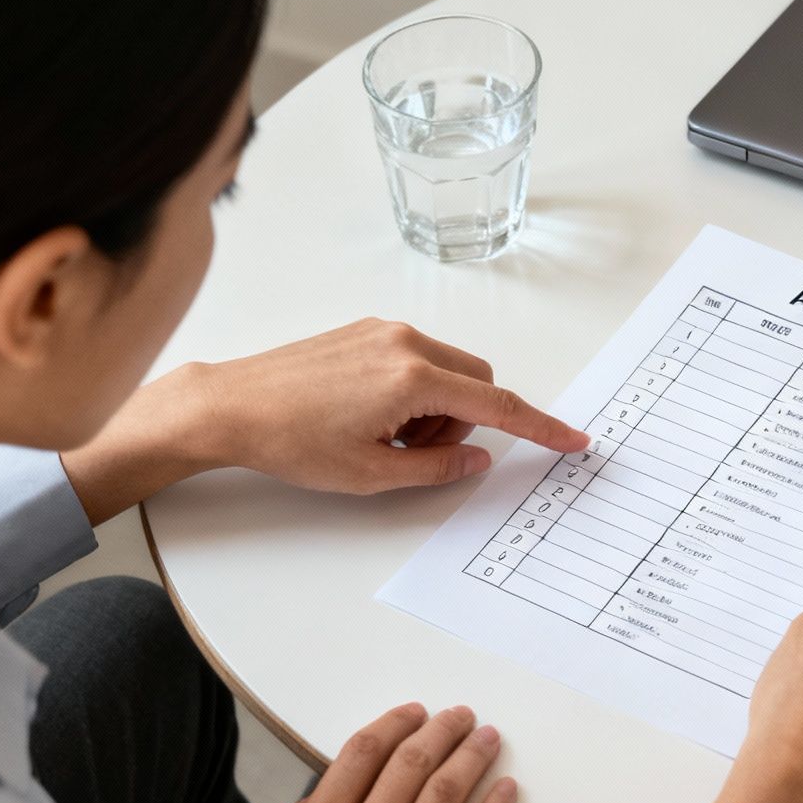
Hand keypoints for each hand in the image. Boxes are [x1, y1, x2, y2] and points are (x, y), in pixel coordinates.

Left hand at [61, 319, 587, 521]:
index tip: (572, 439)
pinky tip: (367, 414)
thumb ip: (438, 466)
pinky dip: (412, 389)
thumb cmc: (291, 440)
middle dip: (467, 418)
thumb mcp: (371, 474)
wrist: (230, 405)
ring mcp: (384, 330)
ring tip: (382, 437)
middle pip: (477, 379)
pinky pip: (415, 357)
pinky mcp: (364, 329)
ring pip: (447, 368)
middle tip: (419, 452)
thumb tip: (477, 458)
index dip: (541, 426)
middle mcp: (406, 342)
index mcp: (413, 377)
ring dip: (437, 406)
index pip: (498, 403)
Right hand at [246, 703, 514, 802]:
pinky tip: (505, 789)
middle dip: (441, 731)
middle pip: (410, 766)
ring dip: (471, 758)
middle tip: (460, 715)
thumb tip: (324, 791)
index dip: (394, 725)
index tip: (414, 712)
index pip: (362, 754)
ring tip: (487, 738)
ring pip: (445, 796)